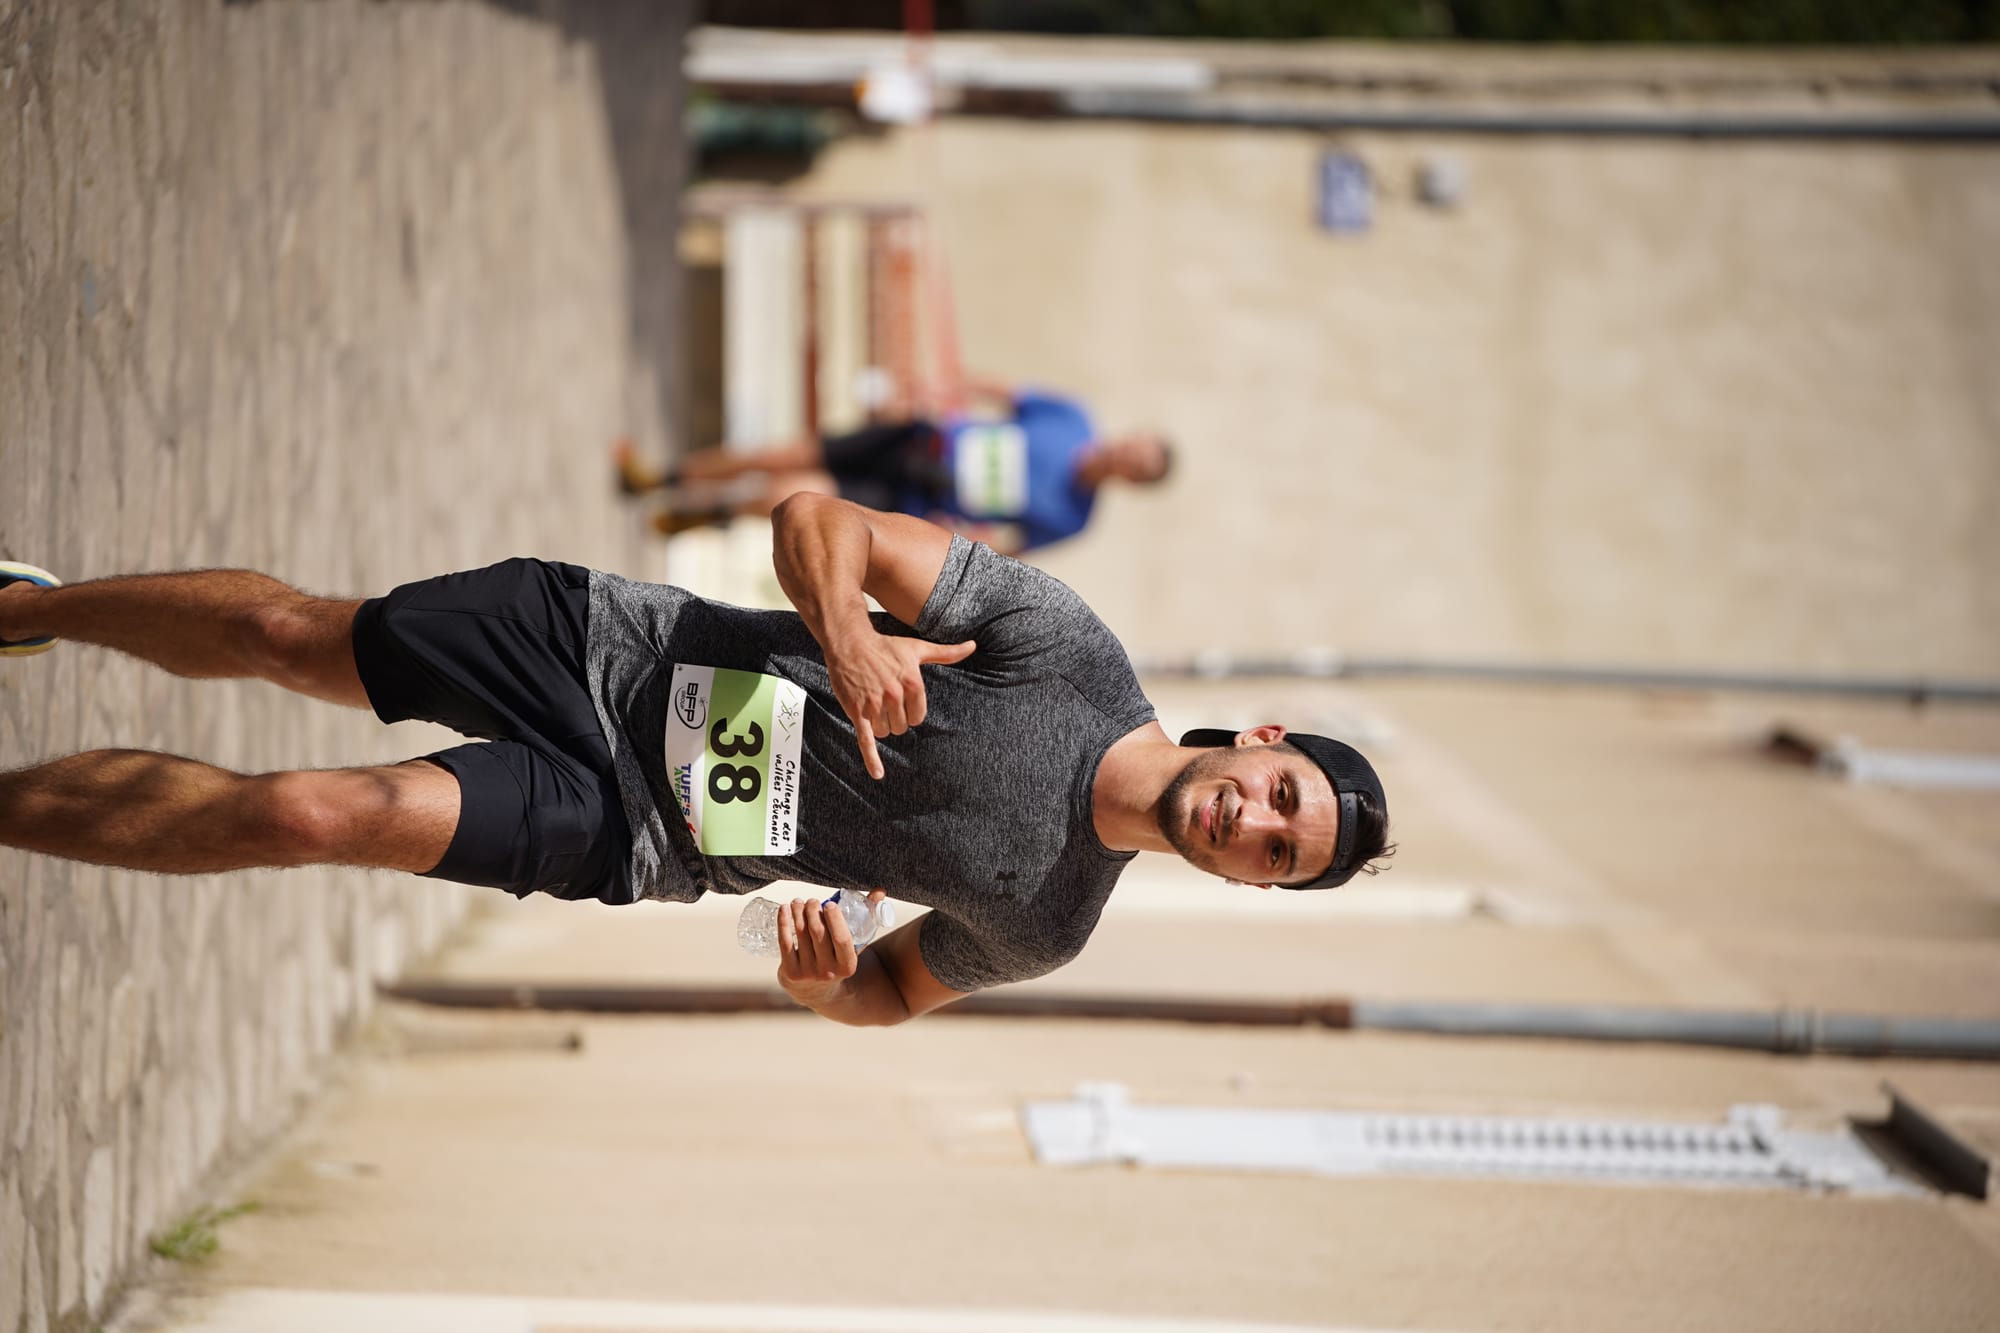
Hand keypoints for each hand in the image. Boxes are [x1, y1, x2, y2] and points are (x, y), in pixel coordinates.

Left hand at [774, 890, 886, 991]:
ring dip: (798, 913)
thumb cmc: (838, 957)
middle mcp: (828, 971)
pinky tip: (784, 909)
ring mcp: (807, 973)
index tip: (829, 903)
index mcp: (847, 965)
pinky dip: (783, 922)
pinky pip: (785, 942)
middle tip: (812, 901)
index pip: (842, 939)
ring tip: (798, 902)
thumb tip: (880, 891)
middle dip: (813, 911)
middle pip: (818, 933)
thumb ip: (867, 916)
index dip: (835, 919)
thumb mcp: (855, 944)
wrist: (816, 990)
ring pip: (801, 934)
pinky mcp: (790, 972)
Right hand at [826, 631, 975, 778]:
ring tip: (870, 702)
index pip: (918, 718)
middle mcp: (895, 694)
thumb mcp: (918, 649)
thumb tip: (973, 646)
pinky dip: (872, 759)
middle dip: (892, 717)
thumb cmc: (886, 647)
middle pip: (901, 727)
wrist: (850, 643)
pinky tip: (878, 774)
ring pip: (884, 732)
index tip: (899, 698)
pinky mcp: (856, 711)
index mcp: (913, 683)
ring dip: (878, 724)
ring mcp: (875, 704)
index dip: (909, 711)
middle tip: (882, 697)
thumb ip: (946, 653)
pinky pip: (867, 740)